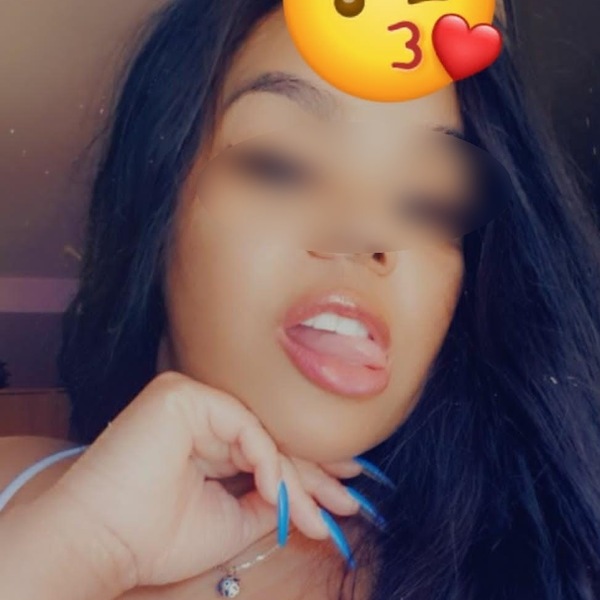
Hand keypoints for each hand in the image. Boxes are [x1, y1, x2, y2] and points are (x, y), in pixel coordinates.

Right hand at [42, 371, 366, 593]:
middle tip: (348, 498)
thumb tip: (307, 496)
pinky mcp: (182, 396)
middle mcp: (202, 411)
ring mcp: (193, 399)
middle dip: (312, 474)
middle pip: (271, 438)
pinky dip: (265, 460)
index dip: (306, 471)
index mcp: (208, 436)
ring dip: (295, 477)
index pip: (268, 447)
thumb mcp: (232, 519)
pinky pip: (242, 426)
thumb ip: (269, 499)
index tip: (342, 491)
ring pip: (262, 434)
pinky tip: (279, 493)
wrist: (104, 543)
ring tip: (325, 509)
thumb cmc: (157, 535)